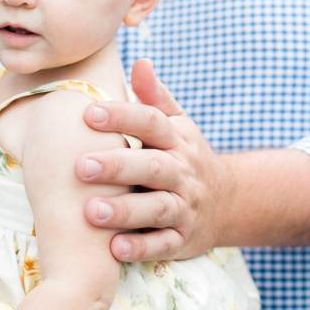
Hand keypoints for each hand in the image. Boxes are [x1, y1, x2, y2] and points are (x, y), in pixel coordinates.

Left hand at [78, 59, 234, 261]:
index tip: (88, 113)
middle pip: (154, 168)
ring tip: (91, 211)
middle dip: (118, 167)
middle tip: (80, 166)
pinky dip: (141, 248)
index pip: (153, 123)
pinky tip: (114, 249)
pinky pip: (164, 245)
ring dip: (126, 211)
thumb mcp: (179, 126)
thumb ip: (156, 98)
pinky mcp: (184, 239)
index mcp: (178, 141)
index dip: (123, 117)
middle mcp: (183, 173)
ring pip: (158, 209)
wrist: (230, 202)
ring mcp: (186, 207)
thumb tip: (139, 61)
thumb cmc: (186, 158)